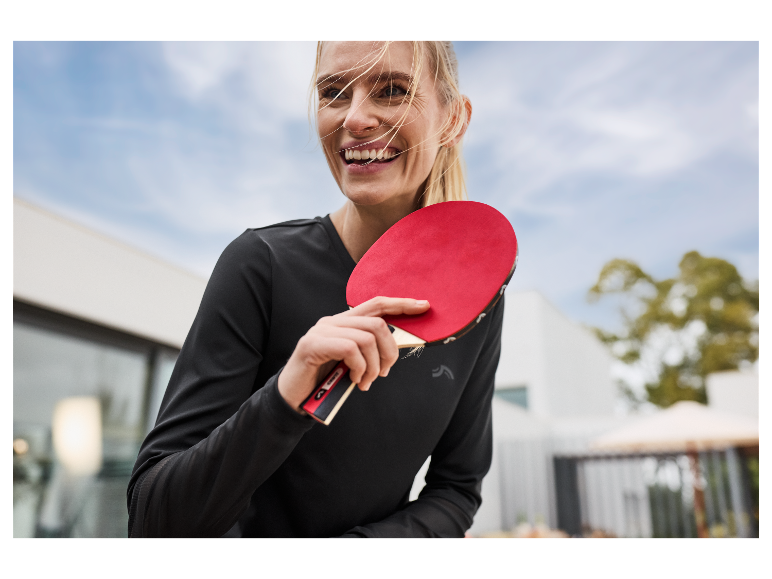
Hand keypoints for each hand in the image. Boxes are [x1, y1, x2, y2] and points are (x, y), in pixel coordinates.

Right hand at [277, 297, 429, 411]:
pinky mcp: (313, 344)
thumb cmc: (323, 380)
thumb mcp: (350, 363)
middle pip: (377, 324)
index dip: (401, 304)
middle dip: (390, 351)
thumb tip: (393, 351)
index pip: (376, 304)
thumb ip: (366, 352)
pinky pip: (350, 350)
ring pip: (367, 338)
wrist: (292, 396)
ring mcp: (321, 331)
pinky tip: (352, 379)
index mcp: (343, 323)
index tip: (423, 306)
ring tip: (365, 382)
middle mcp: (332, 321)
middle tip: (384, 372)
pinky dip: (359, 368)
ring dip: (373, 366)